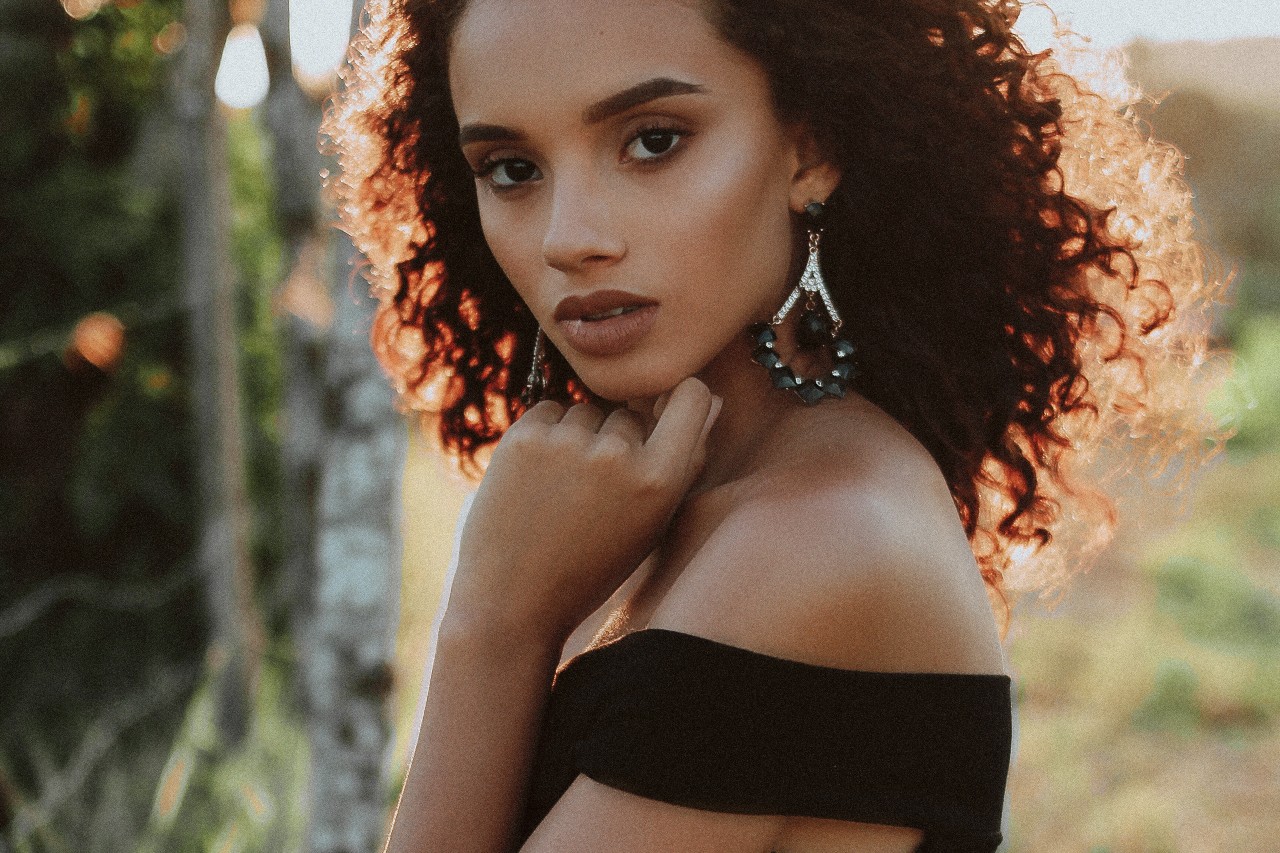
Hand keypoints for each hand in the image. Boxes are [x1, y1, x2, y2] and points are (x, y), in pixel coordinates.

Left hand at [446, 377, 722, 647]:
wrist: (513, 601)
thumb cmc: (592, 566)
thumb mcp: (653, 523)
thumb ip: (687, 461)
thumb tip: (715, 398)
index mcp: (661, 480)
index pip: (692, 395)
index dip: (679, 397)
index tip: (663, 411)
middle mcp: (618, 455)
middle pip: (628, 415)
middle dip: (615, 442)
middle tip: (592, 495)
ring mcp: (568, 443)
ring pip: (586, 412)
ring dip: (577, 439)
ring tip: (561, 492)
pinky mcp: (525, 438)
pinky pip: (548, 411)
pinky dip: (543, 436)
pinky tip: (535, 481)